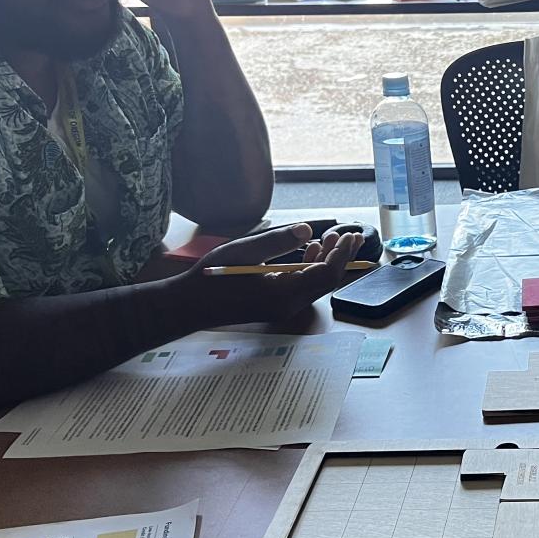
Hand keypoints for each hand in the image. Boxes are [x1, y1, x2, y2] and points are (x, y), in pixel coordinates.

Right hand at [177, 223, 363, 325]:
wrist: (188, 306)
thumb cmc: (211, 277)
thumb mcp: (243, 252)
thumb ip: (277, 242)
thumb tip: (308, 230)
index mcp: (283, 294)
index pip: (326, 275)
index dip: (341, 255)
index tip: (348, 236)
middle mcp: (288, 305)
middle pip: (326, 281)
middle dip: (340, 257)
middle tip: (351, 235)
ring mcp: (281, 307)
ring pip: (315, 284)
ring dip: (326, 261)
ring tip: (333, 239)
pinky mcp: (274, 305)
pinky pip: (302, 287)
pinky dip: (310, 268)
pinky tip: (310, 251)